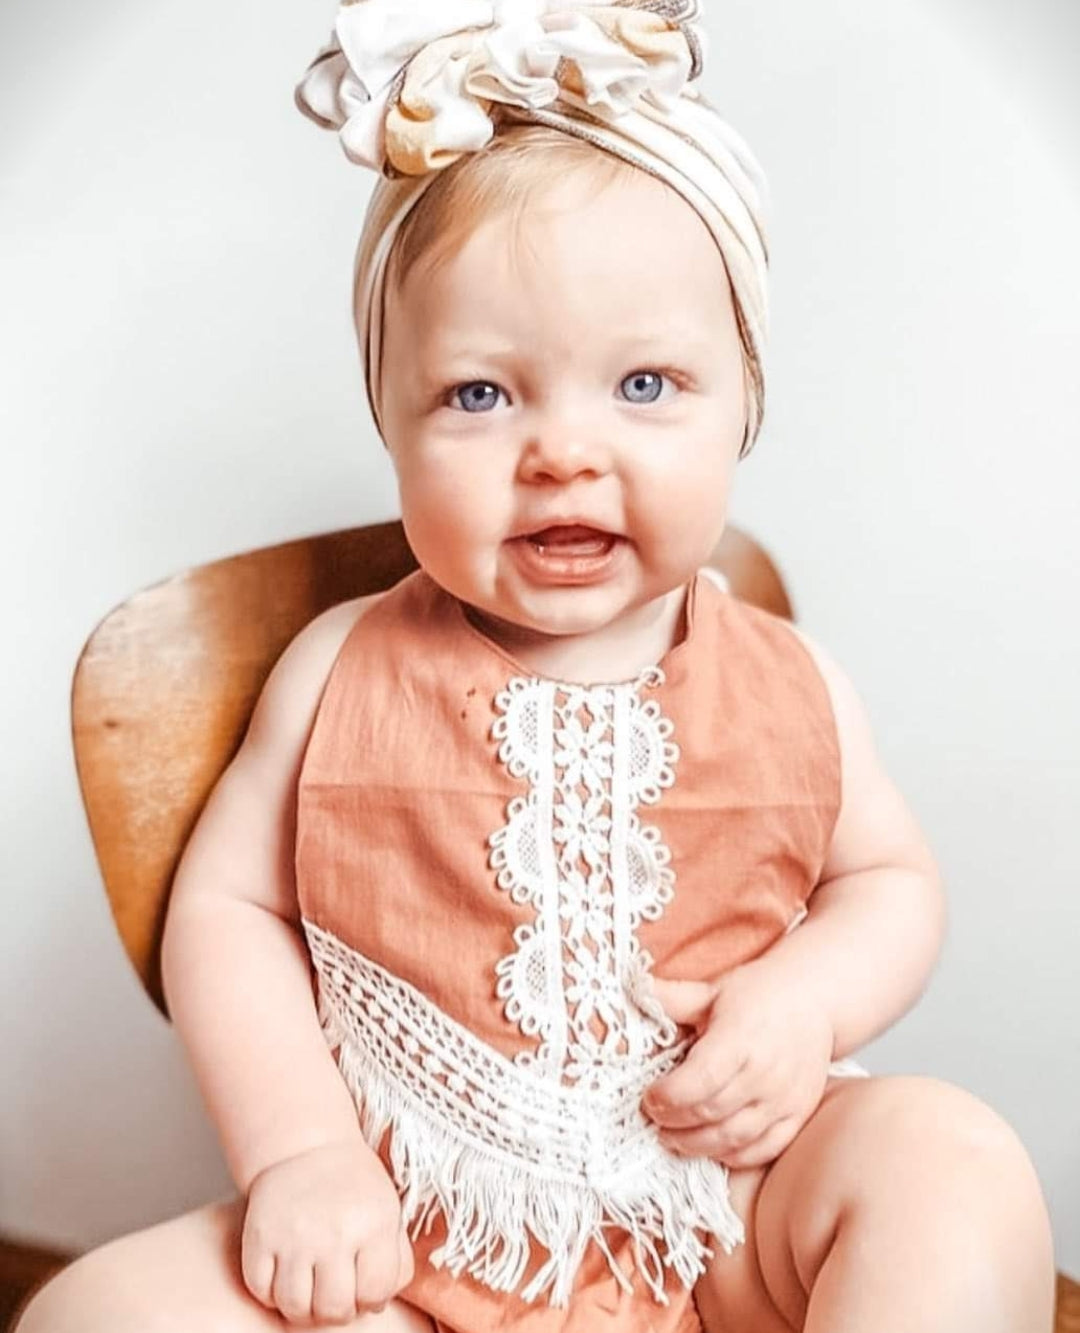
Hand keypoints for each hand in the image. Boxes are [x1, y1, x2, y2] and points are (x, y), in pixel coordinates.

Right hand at [241, 1136, 413, 1325]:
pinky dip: (272, 1294)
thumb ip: (395, 1260)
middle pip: (334, 1309)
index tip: (365, 1286)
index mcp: (373, 1222)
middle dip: (338, 1311)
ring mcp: (293, 1236)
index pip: (375, 1292)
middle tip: (336, 1293)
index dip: (372, 1298)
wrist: (305, 1147)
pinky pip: (261, 1291)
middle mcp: (334, 1231)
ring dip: (304, 1308)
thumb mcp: (388, 1211)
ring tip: (311, 1289)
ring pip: (295, 1307)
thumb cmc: (351, 1184)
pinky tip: (286, 1276)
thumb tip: (377, 1304)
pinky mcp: (259, 1237)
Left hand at [641, 963, 833, 1169]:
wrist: (814, 1001)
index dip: (669, 1096)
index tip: (649, 1097)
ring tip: (673, 1138)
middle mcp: (765, 1072)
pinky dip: (733, 1156)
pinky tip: (711, 1147)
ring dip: (697, 1145)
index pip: (700, 1080)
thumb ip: (672, 997)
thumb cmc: (758, 994)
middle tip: (655, 1120)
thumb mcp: (712, 990)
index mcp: (740, 1038)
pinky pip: (763, 1149)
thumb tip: (632, 989)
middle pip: (712, 1113)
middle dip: (675, 1123)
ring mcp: (784, 1098)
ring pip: (734, 1138)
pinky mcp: (798, 1115)